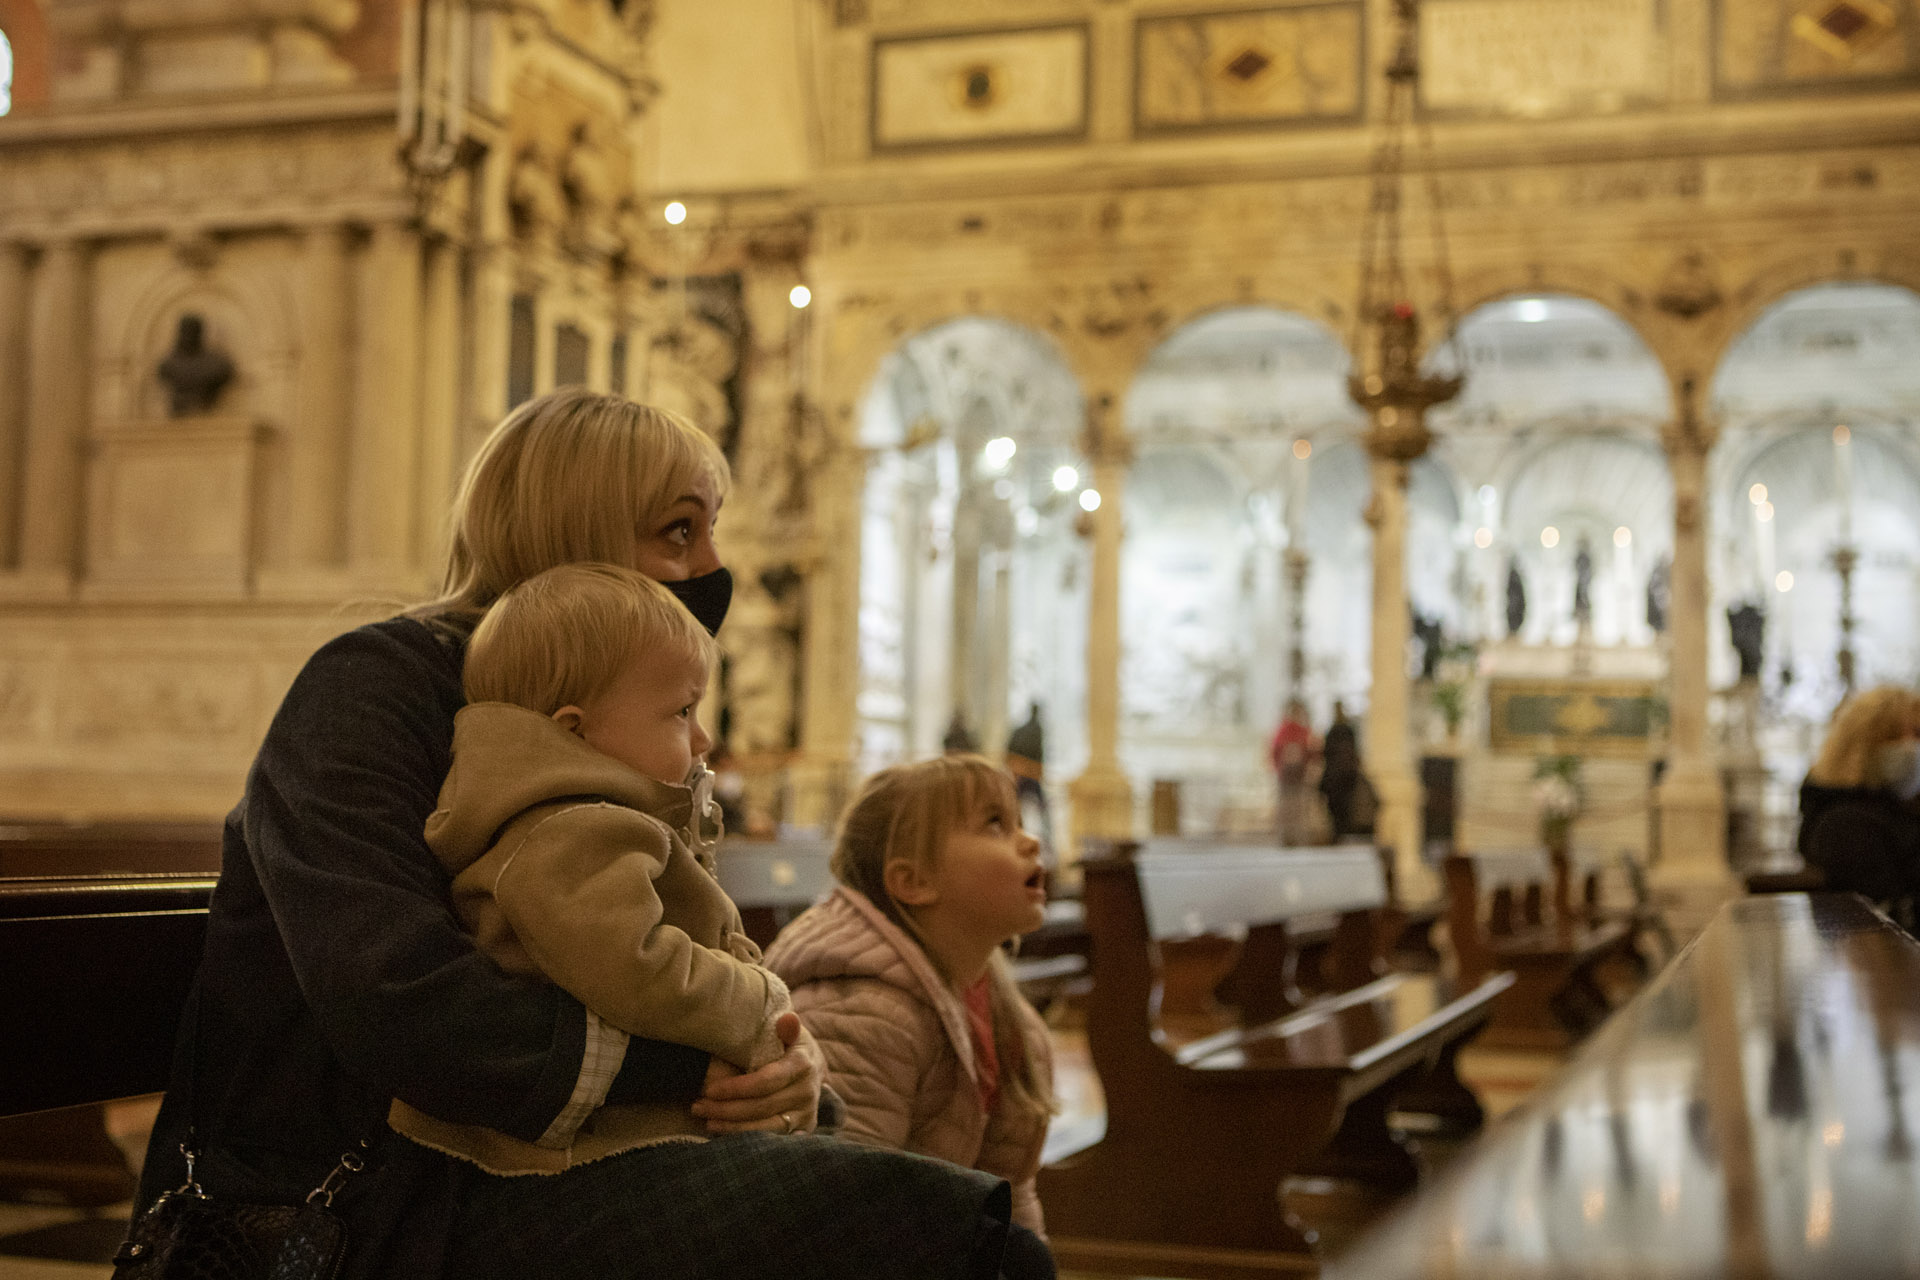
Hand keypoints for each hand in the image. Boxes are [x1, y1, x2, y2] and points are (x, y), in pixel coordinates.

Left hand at [691, 1012, 822, 1135]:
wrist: (812, 1064)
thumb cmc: (788, 1044)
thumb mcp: (786, 1031)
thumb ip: (785, 1028)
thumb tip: (788, 1019)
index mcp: (803, 1064)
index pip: (765, 1081)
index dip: (735, 1088)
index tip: (708, 1089)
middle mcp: (808, 1091)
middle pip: (761, 1106)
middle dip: (726, 1108)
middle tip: (698, 1106)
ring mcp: (807, 1113)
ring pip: (766, 1127)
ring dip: (732, 1126)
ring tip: (706, 1119)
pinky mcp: (803, 1129)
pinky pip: (772, 1139)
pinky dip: (747, 1137)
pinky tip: (724, 1132)